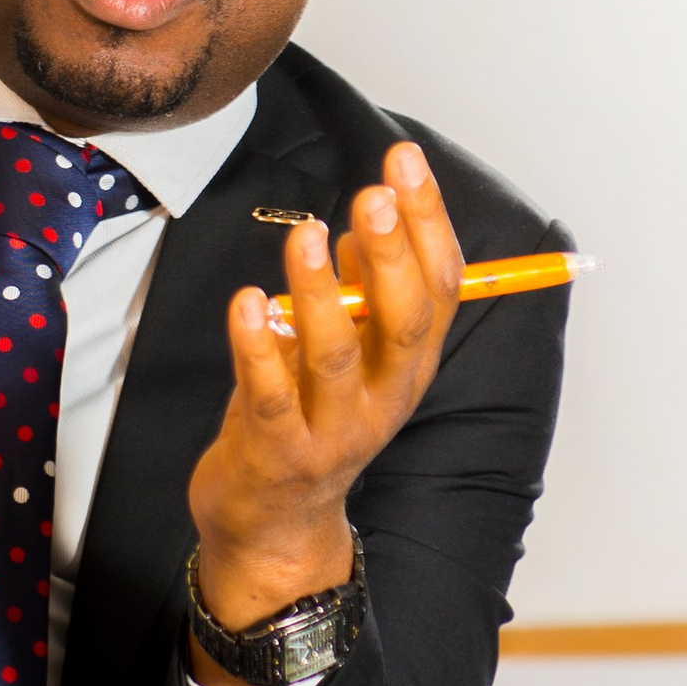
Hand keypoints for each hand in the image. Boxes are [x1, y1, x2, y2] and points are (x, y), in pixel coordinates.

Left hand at [185, 143, 464, 685]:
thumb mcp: (349, 354)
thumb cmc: (309, 419)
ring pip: (336, 357)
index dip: (427, 222)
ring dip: (323, 293)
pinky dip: (256, 347)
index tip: (404, 161)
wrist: (273, 524)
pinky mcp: (274, 452)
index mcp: (409, 365)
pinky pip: (267, 395)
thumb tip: (369, 220)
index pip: (440, 287)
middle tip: (373, 194)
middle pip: (404, 322)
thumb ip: (362, 290)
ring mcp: (331, 429)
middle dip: (393, 254)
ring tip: (308, 236)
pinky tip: (247, 302)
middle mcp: (384, 397)